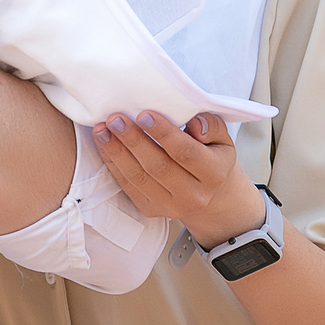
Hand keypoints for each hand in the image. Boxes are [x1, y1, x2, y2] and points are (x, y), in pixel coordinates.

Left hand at [92, 112, 258, 245]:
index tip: (144, 114)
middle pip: (158, 167)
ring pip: (139, 178)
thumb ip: (211, 125)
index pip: (186, 152)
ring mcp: (171, 206)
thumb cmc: (212, 156)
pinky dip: (113, 164)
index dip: (163, 133)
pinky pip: (128, 187)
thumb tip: (194, 123)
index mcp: (214, 174)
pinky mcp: (151, 210)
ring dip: (116, 152)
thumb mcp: (222, 138)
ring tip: (102, 129)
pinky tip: (104, 145)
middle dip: (133, 141)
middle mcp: (194, 195)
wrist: (210, 195)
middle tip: (115, 119)